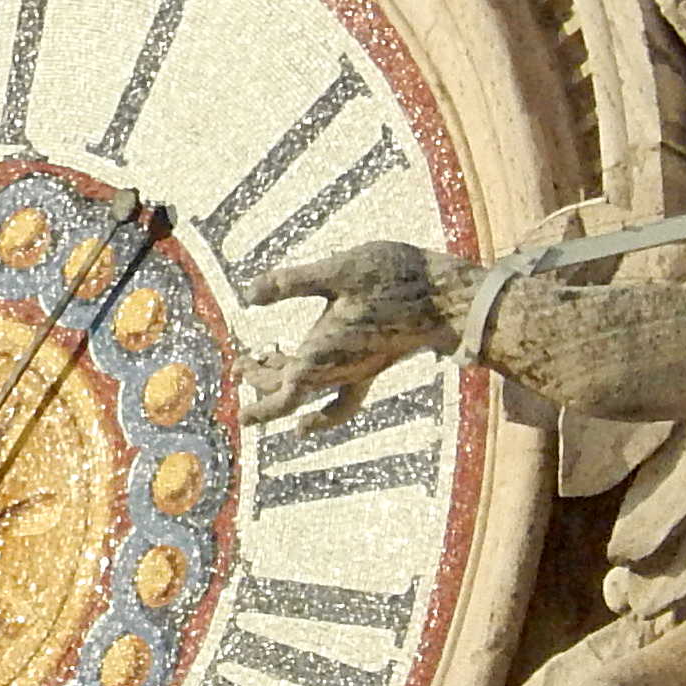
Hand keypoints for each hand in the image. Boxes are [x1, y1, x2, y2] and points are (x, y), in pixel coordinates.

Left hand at [247, 241, 465, 424]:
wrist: (447, 300)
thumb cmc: (394, 282)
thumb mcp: (338, 272)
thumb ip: (291, 282)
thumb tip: (249, 294)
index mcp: (320, 354)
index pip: (280, 390)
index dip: (256, 396)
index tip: (237, 395)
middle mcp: (336, 371)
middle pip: (290, 391)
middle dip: (262, 381)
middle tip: (241, 368)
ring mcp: (357, 372)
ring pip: (313, 390)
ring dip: (286, 384)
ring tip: (267, 366)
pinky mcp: (374, 365)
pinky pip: (344, 398)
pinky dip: (325, 411)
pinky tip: (316, 413)